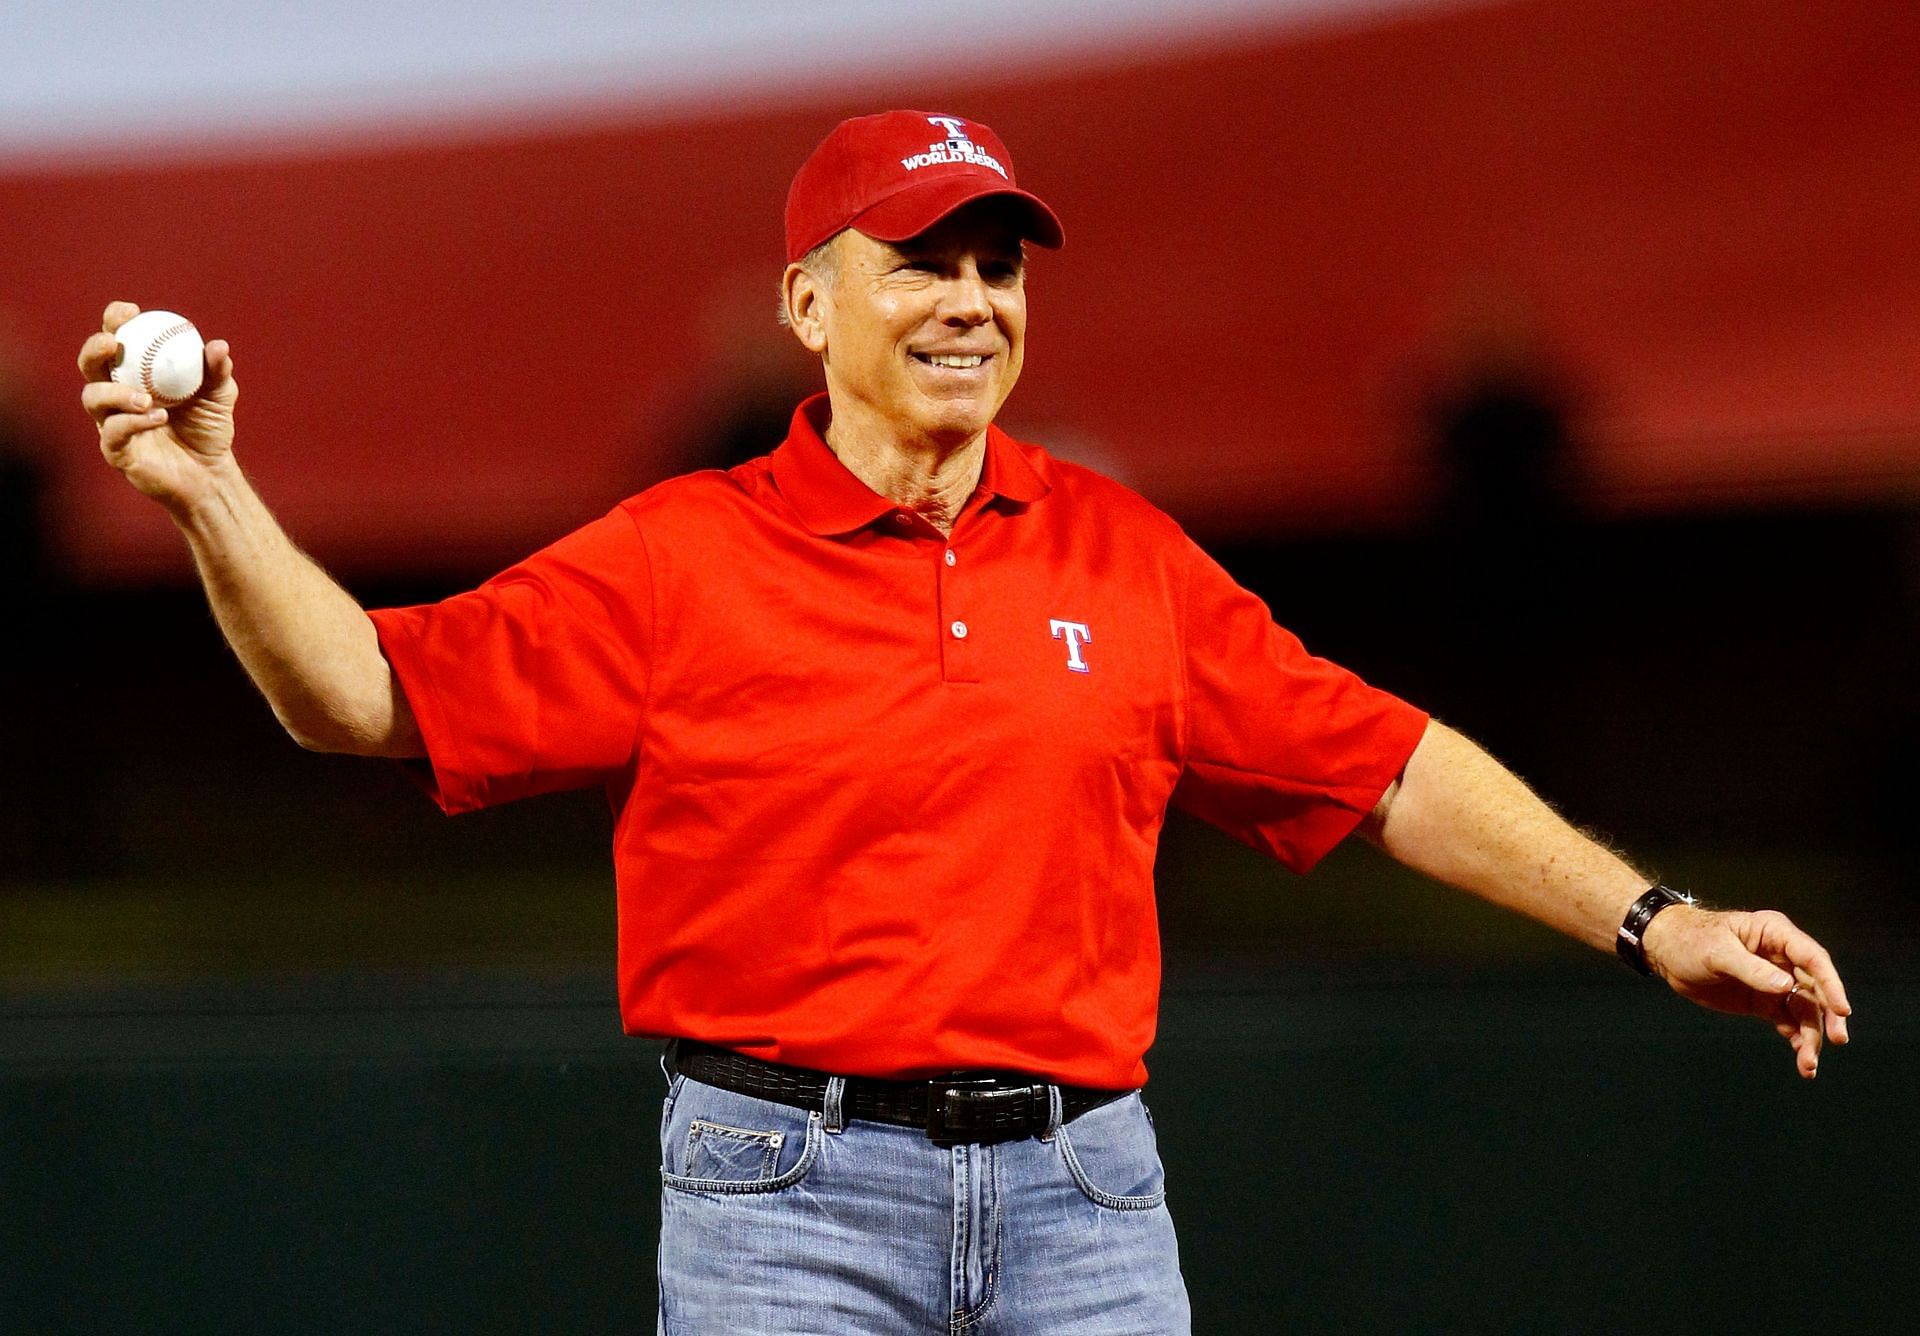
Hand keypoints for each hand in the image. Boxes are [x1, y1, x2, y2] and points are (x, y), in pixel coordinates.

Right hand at [77, 301, 237, 513]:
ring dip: (115, 392)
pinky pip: (113, 432)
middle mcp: (116, 394)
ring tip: (145, 397)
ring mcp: (111, 422)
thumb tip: (219, 346)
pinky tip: (157, 417)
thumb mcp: (219, 396)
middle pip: (89, 364)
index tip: (130, 311)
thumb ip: (217, 371)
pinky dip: (133, 422)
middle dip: (94, 348)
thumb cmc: (208, 428)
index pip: (115, 340)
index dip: (114, 321)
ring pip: (93, 398)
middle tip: (113, 343)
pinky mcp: (115, 450)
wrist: (210, 473)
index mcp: (135, 373)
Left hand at [1641, 904, 1851, 1078]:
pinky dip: (1798, 1041)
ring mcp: (1776, 981)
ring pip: (1806, 1010)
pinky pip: (1790, 1022)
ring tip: (1809, 1064)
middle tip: (1839, 1040)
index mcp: (1775, 934)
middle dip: (1829, 1015)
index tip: (1842, 1009)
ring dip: (1812, 1036)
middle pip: (1817, 988)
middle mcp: (1782, 958)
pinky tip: (1803, 1062)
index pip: (1813, 959)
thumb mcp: (1717, 952)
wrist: (1666, 953)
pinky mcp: (1765, 1002)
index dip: (1831, 984)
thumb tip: (1787, 987)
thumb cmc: (1690, 941)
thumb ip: (1751, 969)